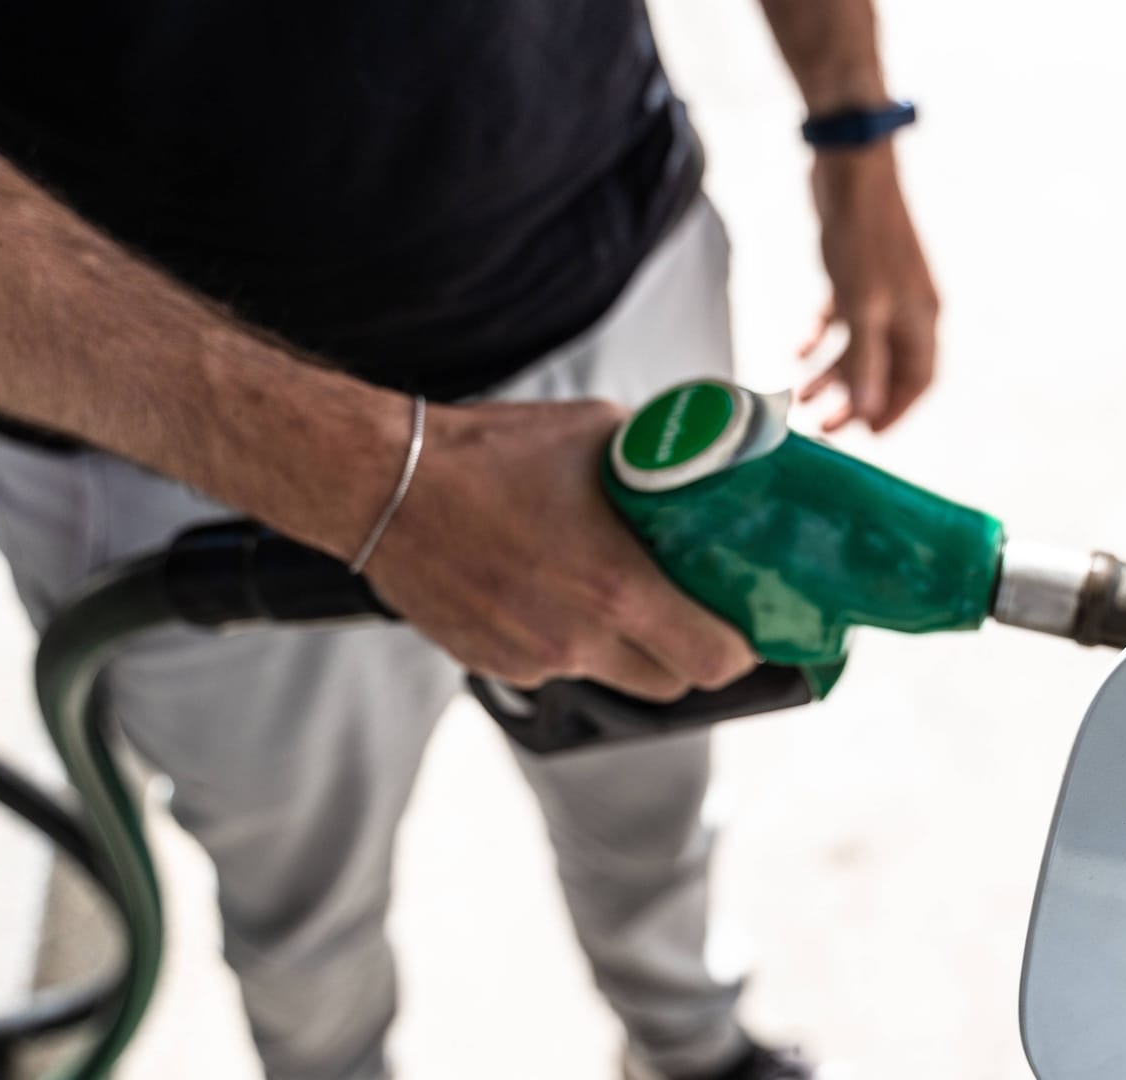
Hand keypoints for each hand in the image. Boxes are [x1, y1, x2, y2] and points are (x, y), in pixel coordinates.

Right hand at [359, 399, 758, 701]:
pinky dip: (569, 642)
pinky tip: (552, 591)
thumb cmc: (489, 453)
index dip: (741, 647)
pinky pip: (554, 668)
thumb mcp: (596, 433)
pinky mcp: (492, 664)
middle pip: (672, 684)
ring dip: (630, 650)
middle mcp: (578, 641)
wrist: (381, 483)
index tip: (745, 620)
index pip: (715, 660)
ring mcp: (531, 661)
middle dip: (691, 653)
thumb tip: (706, 459)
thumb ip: (659, 460)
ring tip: (618, 595)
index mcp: (617, 590)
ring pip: (612, 677)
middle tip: (693, 609)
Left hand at [799, 143, 939, 432]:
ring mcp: (882, 292)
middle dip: (855, 400)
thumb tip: (867, 411)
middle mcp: (907, 309)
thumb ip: (864, 361)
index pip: (918, 381)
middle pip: (886, 369)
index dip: (894, 411)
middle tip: (823, 426)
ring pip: (861, 347)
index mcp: (921, 319)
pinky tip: (796, 352)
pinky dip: (821, 338)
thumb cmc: (864, 236)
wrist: (851, 170)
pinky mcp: (856, 275)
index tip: (866, 435)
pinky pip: (842, 320)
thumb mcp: (862, 307)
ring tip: (802, 398)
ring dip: (834, 375)